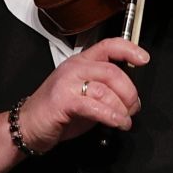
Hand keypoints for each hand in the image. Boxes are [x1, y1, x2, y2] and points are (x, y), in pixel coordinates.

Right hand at [13, 38, 148, 152]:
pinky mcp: (63, 100)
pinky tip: (117, 123)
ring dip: (121, 108)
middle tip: (133, 107)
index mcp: (80, 62)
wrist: (28, 126)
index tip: (143, 58)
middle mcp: (74, 68)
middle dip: (129, 92)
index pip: (108, 46)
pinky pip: (95, 106)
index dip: (128, 49)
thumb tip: (130, 97)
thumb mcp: (86, 96)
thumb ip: (105, 91)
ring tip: (124, 120)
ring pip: (105, 89)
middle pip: (112, 71)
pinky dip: (111, 116)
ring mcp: (67, 83)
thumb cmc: (57, 112)